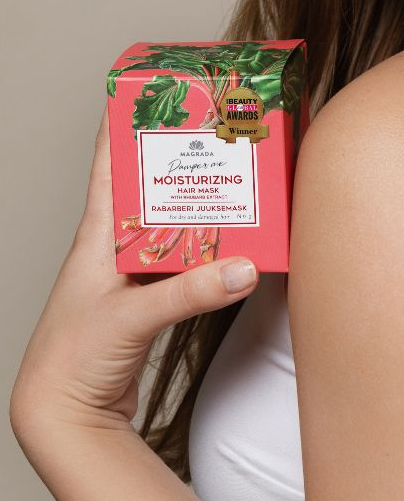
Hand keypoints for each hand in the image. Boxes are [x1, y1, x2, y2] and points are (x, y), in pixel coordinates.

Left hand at [10, 103, 259, 431]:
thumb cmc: (73, 357)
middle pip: (148, 186)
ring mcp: (129, 271)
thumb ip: (191, 292)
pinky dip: (206, 244)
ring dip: (198, 201)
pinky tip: (231, 242)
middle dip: (180, 157)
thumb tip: (246, 267)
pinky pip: (182, 257)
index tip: (154, 87)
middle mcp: (112, 244)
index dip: (126, 123)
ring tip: (235, 178)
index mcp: (96, 233)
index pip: (109, 163)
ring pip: (169, 221)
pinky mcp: (146, 298)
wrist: (61, 413)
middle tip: (216, 131)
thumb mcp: (133, 316)